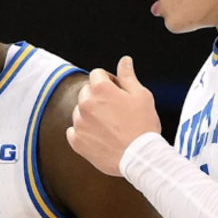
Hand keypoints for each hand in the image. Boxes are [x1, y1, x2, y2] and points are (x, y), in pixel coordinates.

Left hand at [66, 56, 160, 175]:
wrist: (140, 157)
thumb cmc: (143, 126)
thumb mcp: (142, 95)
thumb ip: (128, 76)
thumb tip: (124, 60)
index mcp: (101, 89)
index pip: (97, 75)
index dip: (109, 82)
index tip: (118, 93)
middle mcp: (85, 104)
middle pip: (86, 92)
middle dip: (98, 97)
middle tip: (115, 111)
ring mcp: (79, 123)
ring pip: (80, 112)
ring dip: (90, 115)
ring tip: (109, 126)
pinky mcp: (76, 141)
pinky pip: (74, 131)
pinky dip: (84, 133)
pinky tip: (99, 137)